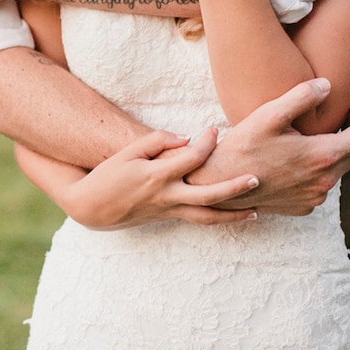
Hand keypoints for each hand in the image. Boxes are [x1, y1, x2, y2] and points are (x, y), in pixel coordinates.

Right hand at [62, 128, 259, 229]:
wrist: (92, 208)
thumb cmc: (109, 174)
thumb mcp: (128, 151)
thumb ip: (157, 140)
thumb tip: (187, 138)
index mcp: (156, 176)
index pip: (191, 159)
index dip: (206, 143)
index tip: (214, 129)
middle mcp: (167, 196)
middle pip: (207, 196)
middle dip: (233, 188)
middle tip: (256, 178)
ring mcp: (169, 211)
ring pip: (207, 217)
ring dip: (233, 215)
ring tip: (257, 211)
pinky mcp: (169, 218)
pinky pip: (199, 220)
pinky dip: (219, 219)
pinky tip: (235, 216)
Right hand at [186, 81, 349, 215]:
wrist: (220, 185)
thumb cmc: (244, 146)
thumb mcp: (270, 114)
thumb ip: (302, 96)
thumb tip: (328, 85)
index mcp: (323, 157)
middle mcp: (325, 182)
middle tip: (338, 110)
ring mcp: (315, 197)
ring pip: (340, 168)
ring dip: (335, 148)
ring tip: (315, 131)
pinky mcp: (304, 206)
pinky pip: (322, 183)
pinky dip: (319, 166)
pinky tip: (299, 154)